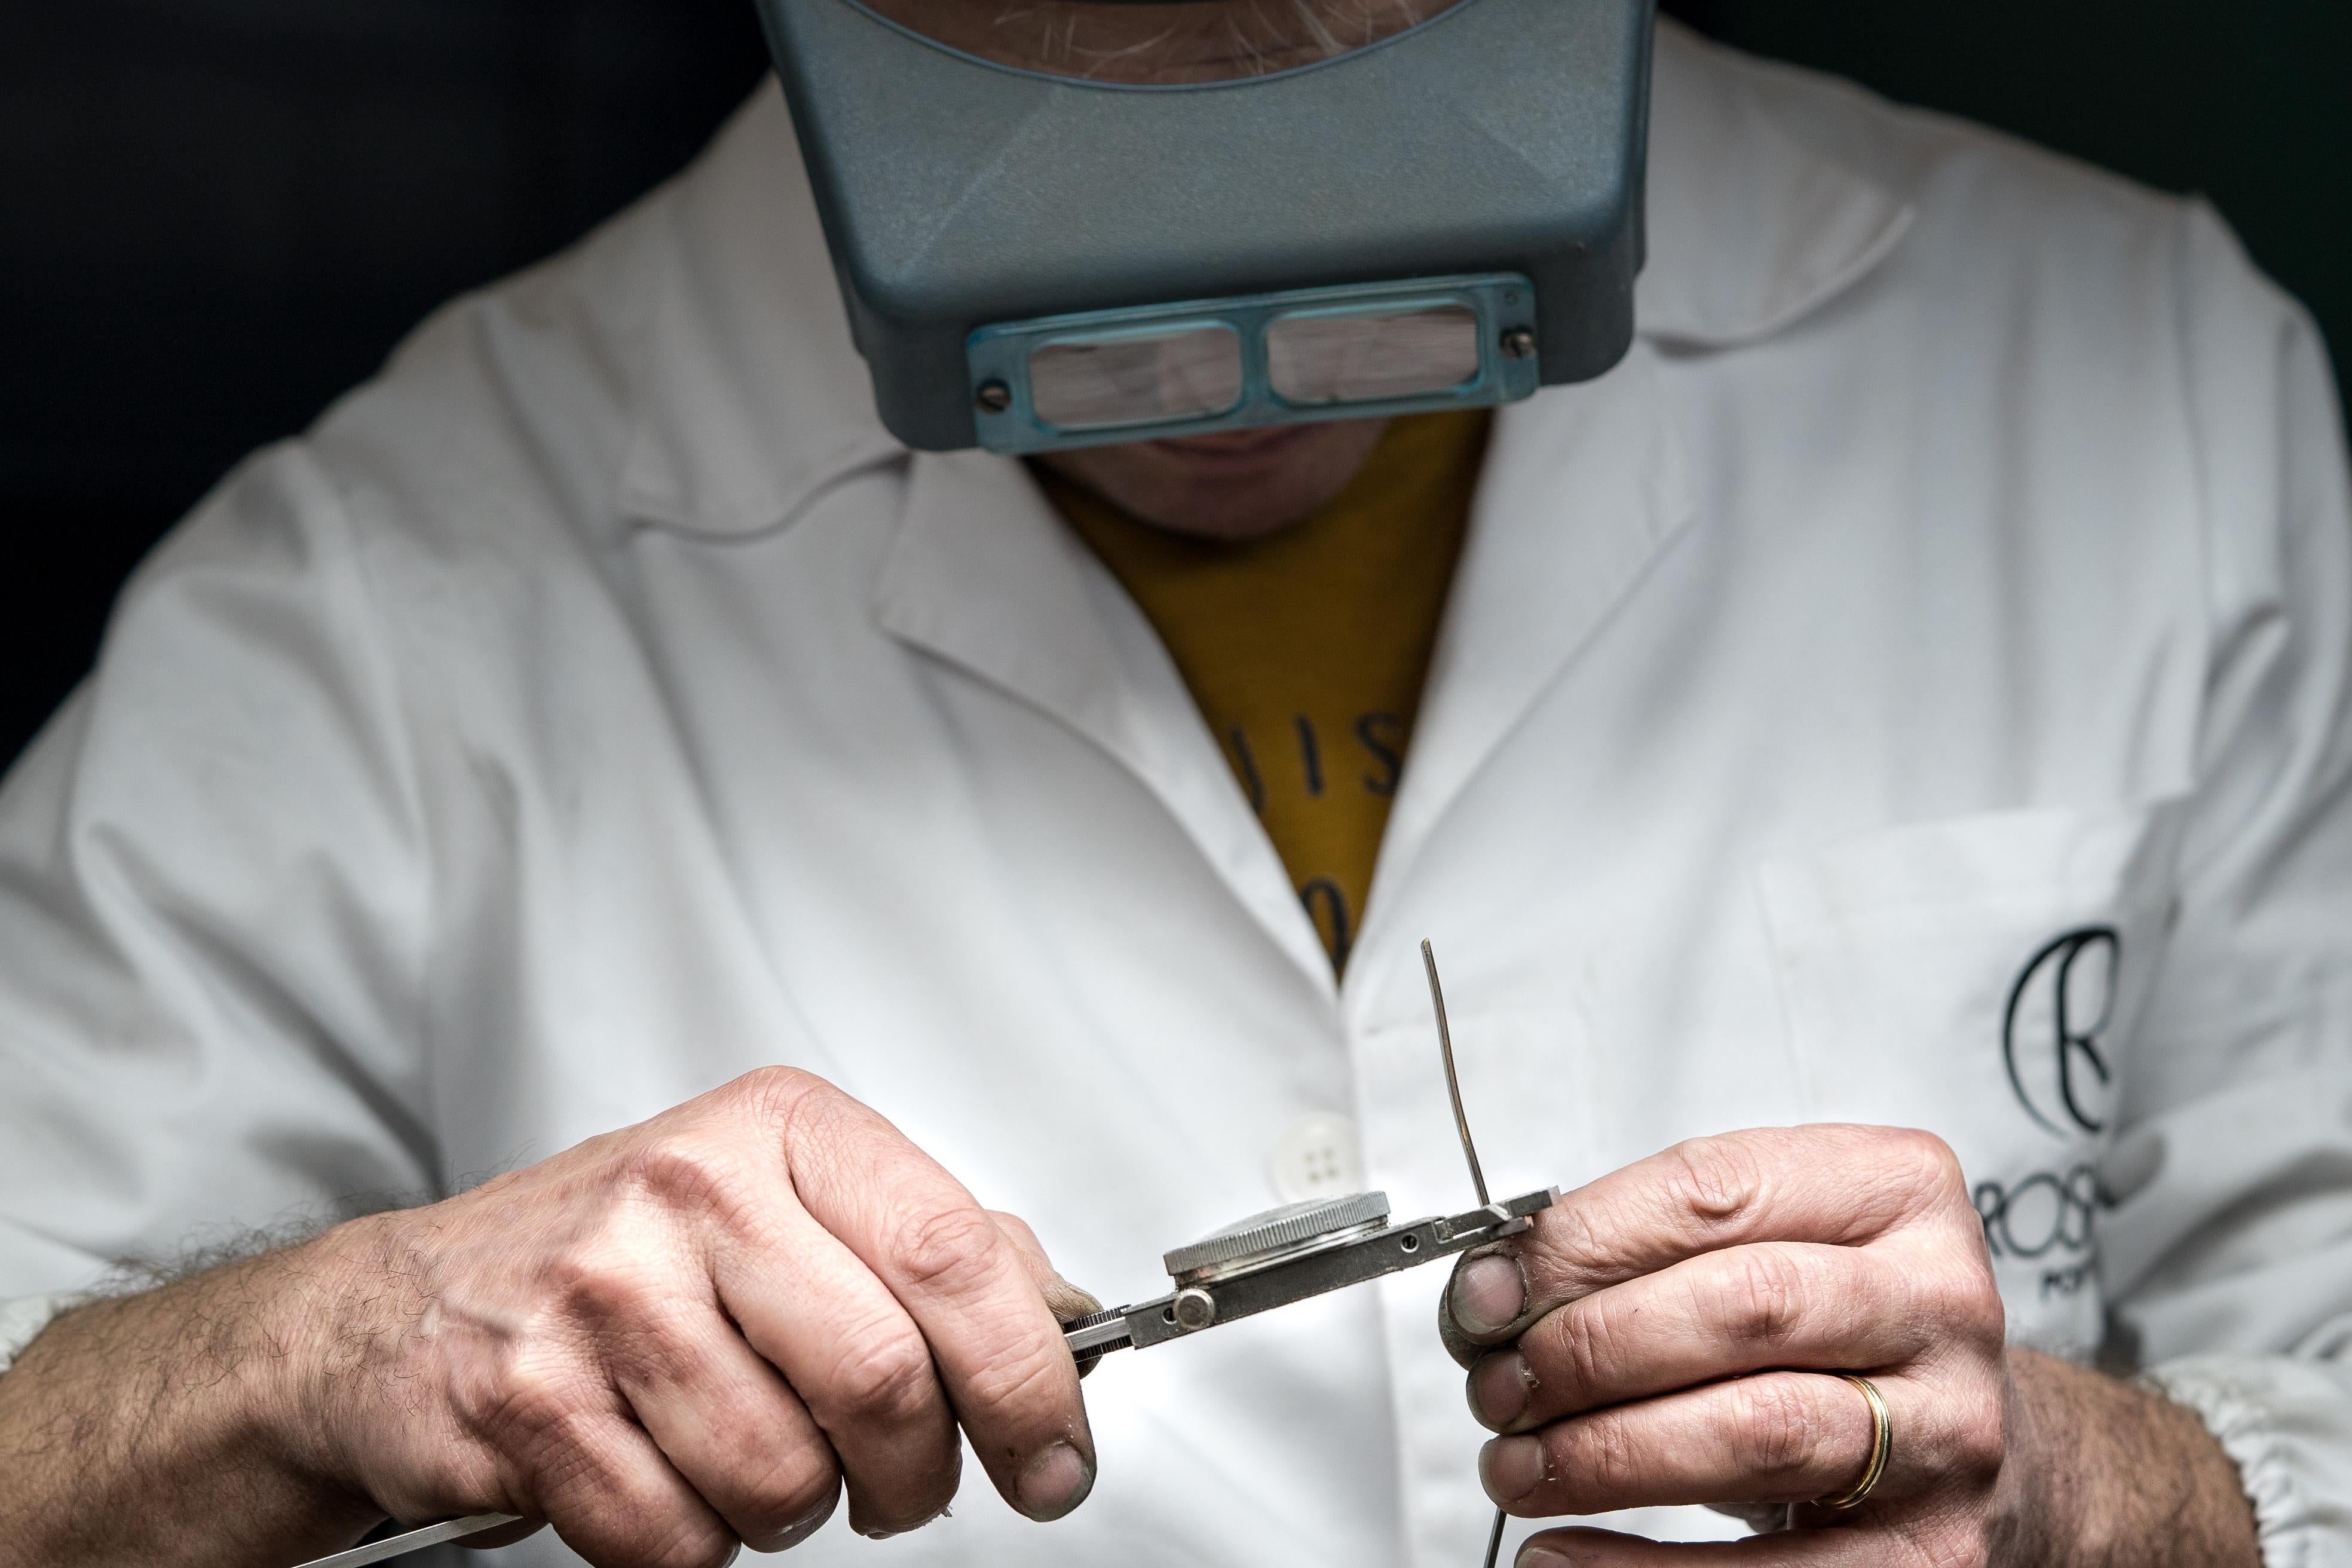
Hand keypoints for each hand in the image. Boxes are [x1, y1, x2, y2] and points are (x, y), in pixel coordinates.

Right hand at [287, 1068, 1094, 1565]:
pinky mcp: (528, 1399)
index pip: (953, 1252)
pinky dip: (697, 1546)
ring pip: (785, 1474)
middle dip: (919, 1472)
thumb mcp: (783, 1202)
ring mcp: (602, 1292)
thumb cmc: (619, 1256)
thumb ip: (925, 1246)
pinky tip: (669, 1481)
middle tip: (904, 1487)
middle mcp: (691, 1189)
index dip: (1029, 1378)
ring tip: (753, 1460)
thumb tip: (1063, 1316)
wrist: (402, 1308)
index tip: (1055, 1456)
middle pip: (885, 1376)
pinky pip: (679, 1538)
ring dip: (795, 1511)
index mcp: (779, 1130)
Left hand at [1440, 1126, 2259, 1565]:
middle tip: (1497, 1387)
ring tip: (1518, 1466)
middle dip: (1590, 1349)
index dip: (1580, 1242)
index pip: (1712, 1192)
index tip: (1488, 1291)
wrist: (1978, 1436)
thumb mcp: (1761, 1249)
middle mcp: (1937, 1301)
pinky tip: (1565, 1554)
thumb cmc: (1838, 1329)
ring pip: (1756, 1432)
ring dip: (1605, 1454)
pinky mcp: (1935, 1552)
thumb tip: (1490, 1296)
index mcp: (1894, 1191)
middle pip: (1739, 1309)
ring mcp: (1948, 1429)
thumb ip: (1641, 1253)